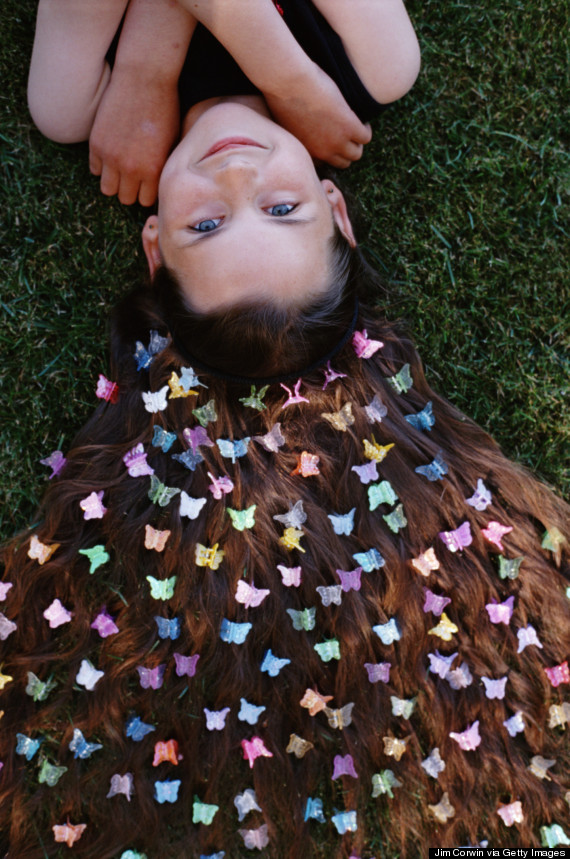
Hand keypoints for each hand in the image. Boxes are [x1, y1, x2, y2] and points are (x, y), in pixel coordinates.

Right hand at [89, 65, 179, 205]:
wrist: (144, 78)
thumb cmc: (165, 108)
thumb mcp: (173, 143)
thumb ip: (163, 167)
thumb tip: (157, 186)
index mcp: (153, 170)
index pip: (146, 200)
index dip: (148, 192)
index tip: (149, 183)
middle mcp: (130, 168)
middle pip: (125, 198)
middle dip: (131, 190)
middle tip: (135, 176)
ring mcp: (110, 156)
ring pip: (107, 190)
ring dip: (115, 182)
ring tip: (122, 169)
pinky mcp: (96, 143)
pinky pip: (94, 169)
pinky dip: (102, 166)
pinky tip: (111, 154)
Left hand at [263, 62, 371, 167]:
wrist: (288, 83)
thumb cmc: (282, 94)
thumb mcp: (287, 121)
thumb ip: (298, 131)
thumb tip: (304, 127)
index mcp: (305, 151)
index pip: (323, 162)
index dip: (329, 150)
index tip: (332, 138)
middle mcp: (321, 151)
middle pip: (342, 162)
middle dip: (346, 150)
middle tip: (348, 133)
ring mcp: (336, 141)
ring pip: (356, 154)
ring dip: (357, 142)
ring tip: (355, 126)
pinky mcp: (348, 127)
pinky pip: (365, 137)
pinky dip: (366, 129)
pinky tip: (360, 117)